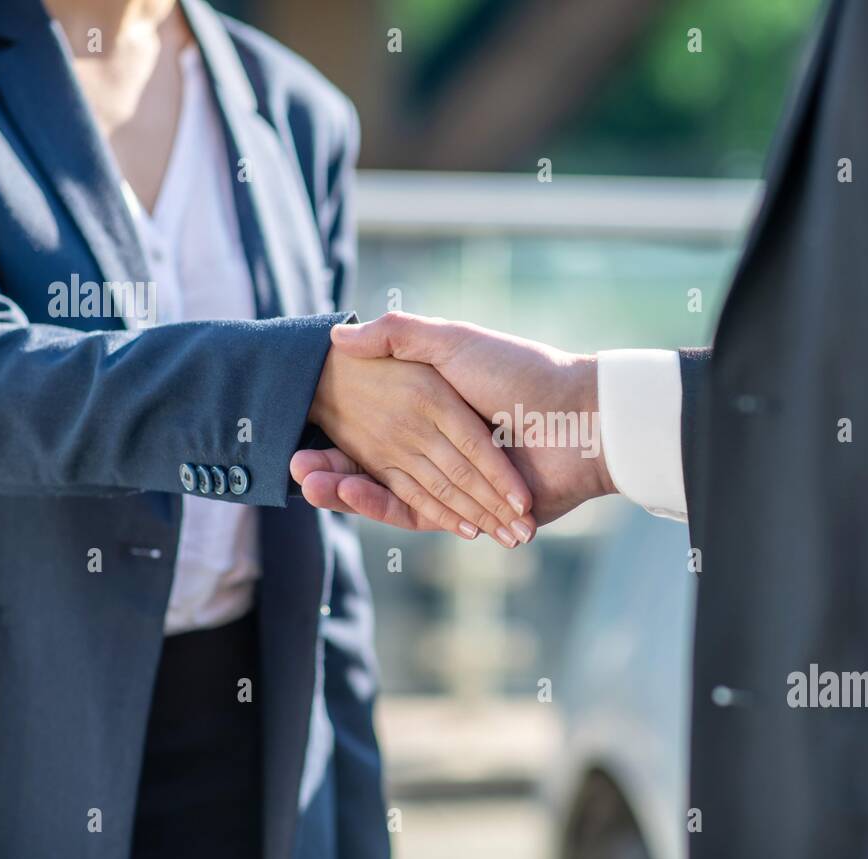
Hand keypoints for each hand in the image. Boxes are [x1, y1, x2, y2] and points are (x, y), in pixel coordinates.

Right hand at [299, 312, 616, 526]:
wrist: (579, 419)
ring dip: (343, 489)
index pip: (373, 424)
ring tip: (302, 480)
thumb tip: (339, 336)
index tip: (294, 422)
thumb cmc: (522, 372)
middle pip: (374, 463)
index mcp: (439, 412)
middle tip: (288, 465)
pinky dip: (379, 507)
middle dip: (330, 466)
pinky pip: (417, 513)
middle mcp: (445, 450)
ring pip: (386, 491)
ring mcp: (456, 486)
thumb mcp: (455, 343)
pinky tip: (345, 495)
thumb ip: (401, 336)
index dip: (333, 425)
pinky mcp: (469, 513)